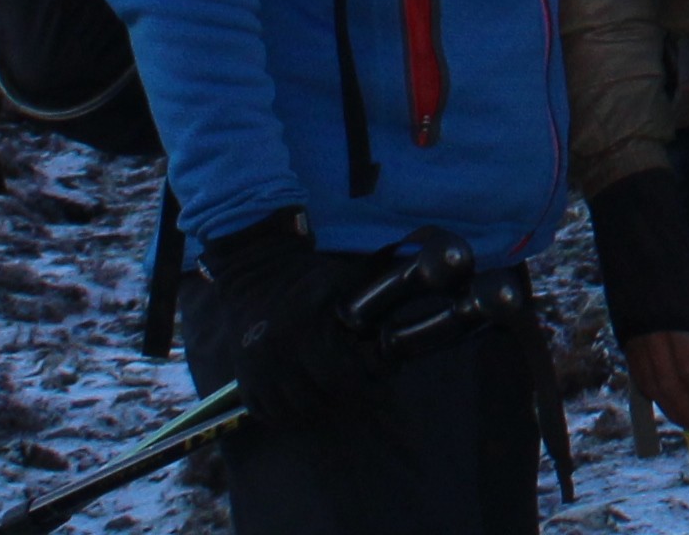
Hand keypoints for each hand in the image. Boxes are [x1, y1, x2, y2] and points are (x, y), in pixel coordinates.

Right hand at [199, 216, 396, 431]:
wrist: (255, 276)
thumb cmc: (315, 278)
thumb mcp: (350, 278)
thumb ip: (386, 287)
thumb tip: (443, 273)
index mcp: (309, 322)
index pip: (347, 375)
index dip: (372, 379)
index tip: (383, 372)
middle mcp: (280, 348)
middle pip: (326, 396)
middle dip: (351, 394)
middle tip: (366, 385)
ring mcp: (258, 368)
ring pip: (301, 410)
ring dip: (324, 405)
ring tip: (339, 390)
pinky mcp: (245, 383)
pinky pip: (273, 414)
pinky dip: (293, 411)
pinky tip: (309, 394)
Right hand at [620, 249, 688, 439]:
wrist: (636, 217)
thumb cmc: (685, 243)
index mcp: (674, 319)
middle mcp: (648, 332)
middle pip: (666, 387)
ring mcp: (631, 331)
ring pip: (647, 384)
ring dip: (670, 408)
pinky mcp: (623, 327)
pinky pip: (635, 372)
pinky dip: (651, 393)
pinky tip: (667, 398)